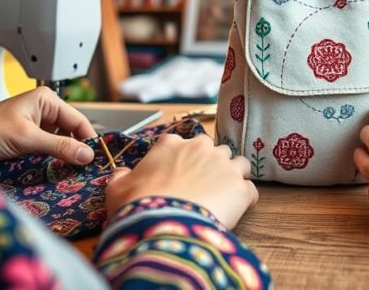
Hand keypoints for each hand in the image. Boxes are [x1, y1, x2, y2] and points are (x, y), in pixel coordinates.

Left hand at [0, 87, 95, 166]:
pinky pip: (47, 153)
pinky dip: (51, 162)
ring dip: (63, 158)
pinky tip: (54, 172)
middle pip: (71, 133)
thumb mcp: (26, 138)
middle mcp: (42, 112)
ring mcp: (34, 128)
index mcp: (45, 100)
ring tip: (70, 172)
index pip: (78, 120)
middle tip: (84, 169)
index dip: (88, 139)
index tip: (96, 159)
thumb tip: (86, 155)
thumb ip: (59, 146)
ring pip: (60, 144)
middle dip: (76, 149)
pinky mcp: (26, 143)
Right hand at [105, 134, 257, 229]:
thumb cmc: (137, 205)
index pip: (182, 142)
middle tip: (204, 185)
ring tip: (225, 195)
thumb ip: (121, 176)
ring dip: (233, 176)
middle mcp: (201, 148)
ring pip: (238, 163)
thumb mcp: (118, 188)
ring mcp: (224, 166)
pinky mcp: (240, 188)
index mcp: (172, 144)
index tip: (179, 172)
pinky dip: (246, 199)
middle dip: (212, 164)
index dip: (182, 158)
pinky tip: (238, 210)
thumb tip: (121, 174)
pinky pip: (250, 190)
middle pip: (215, 149)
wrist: (162, 226)